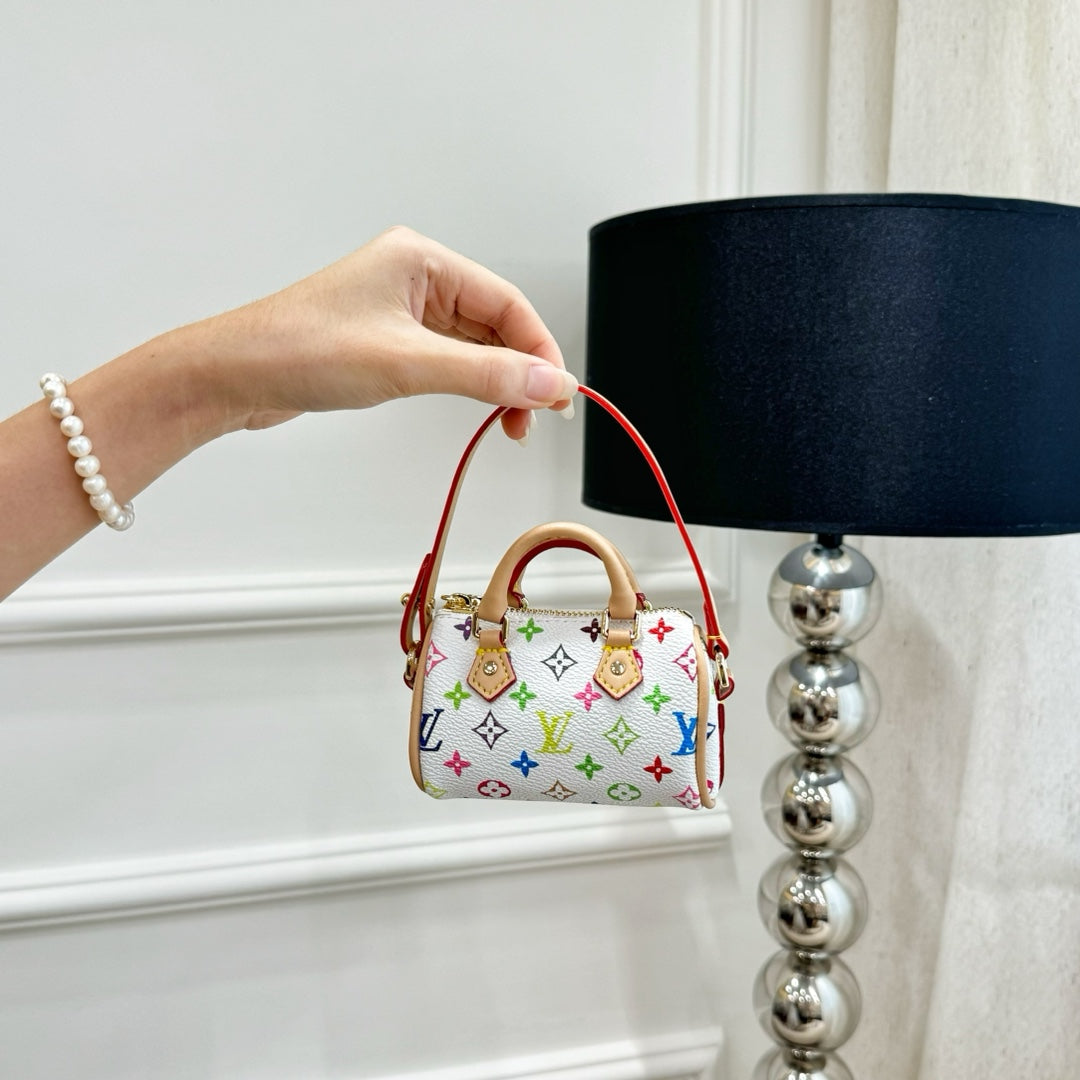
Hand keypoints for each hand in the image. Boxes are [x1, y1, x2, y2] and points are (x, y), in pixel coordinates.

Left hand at [211, 226, 574, 440]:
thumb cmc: (299, 350)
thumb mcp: (406, 364)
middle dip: (520, 369)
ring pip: (473, 342)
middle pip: (495, 322)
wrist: (234, 375)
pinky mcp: (386, 337)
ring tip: (510, 420)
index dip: (540, 349)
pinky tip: (478, 404)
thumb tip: (547, 382)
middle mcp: (414, 277)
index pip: (506, 302)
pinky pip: (446, 356)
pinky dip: (468, 381)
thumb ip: (484, 374)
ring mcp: (399, 308)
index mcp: (421, 259)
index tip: (558, 393)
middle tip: (536, 415)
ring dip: (496, 380)